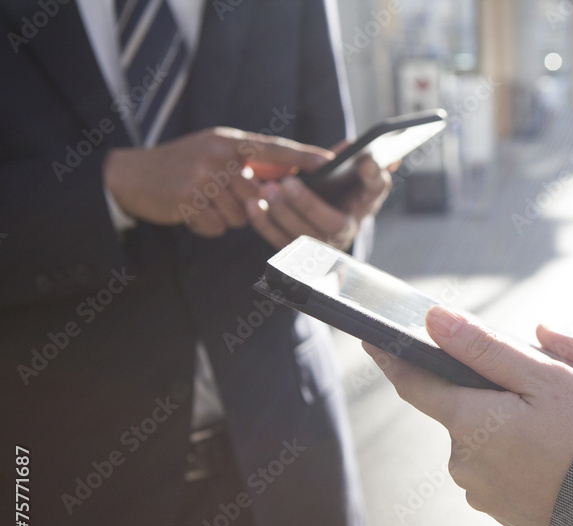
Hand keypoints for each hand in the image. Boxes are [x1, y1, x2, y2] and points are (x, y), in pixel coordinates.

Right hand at [103, 127, 332, 237]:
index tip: (329, 161)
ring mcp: (202, 177)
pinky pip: (218, 227)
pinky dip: (208, 226)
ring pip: (241, 215)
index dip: (303, 157)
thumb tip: (286, 178)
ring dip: (226, 217)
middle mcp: (218, 155)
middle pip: (259, 195)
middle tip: (221, 197)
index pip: (275, 149)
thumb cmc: (182, 164)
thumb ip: (247, 160)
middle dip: (247, 205)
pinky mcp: (188, 200)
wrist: (132, 175)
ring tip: (204, 202)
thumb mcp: (214, 150)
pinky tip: (192, 212)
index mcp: (229, 140)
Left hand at [245, 153, 391, 250]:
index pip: (376, 188)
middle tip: (287, 182)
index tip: (363, 161)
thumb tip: (358, 149)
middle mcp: (348, 230)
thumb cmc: (336, 188)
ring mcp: (324, 246)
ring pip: (305, 237)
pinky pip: (281, 242)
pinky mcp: (299, 253)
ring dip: (282, 214)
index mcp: (365, 202)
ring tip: (266, 189)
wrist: (318, 212)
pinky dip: (265, 224)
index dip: (372, 176)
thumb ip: (352, 158)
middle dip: (308, 204)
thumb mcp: (347, 171)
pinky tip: (253, 205)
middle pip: (332, 225)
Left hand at [363, 306, 572, 525]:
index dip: (392, 358)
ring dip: (503, 428)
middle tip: (536, 393)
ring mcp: (481, 491)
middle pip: (457, 411)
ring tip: (554, 430)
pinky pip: (498, 470)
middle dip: (484, 395)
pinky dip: (517, 457)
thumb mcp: (544, 377)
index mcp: (469, 422)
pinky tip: (554, 457)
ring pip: (480, 441)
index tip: (374, 340)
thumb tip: (433, 320)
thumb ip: (483, 348)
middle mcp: (463, 461)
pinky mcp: (501, 511)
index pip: (413, 383)